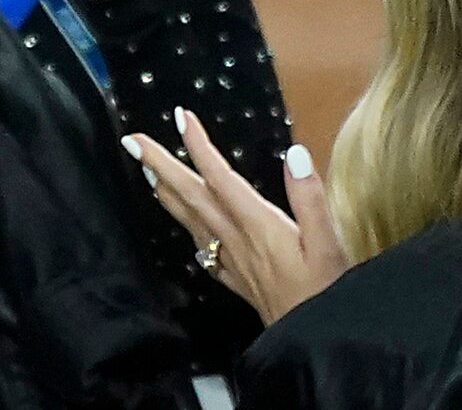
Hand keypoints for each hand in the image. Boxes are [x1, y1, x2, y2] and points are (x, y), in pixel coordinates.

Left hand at [126, 110, 344, 325]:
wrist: (313, 344)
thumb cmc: (326, 293)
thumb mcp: (329, 244)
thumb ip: (310, 198)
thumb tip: (294, 153)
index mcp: (258, 225)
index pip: (220, 177)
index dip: (199, 146)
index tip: (180, 117)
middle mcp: (237, 240)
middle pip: (193, 195)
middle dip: (161, 165)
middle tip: (132, 141)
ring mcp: (232, 261)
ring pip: (190, 220)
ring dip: (166, 192)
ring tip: (146, 171)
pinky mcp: (236, 280)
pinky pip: (201, 248)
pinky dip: (186, 228)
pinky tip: (184, 225)